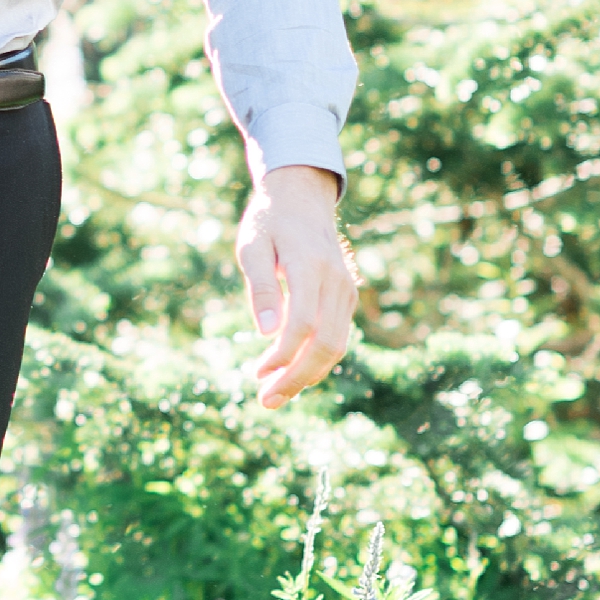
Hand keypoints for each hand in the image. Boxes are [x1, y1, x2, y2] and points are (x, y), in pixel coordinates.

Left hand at [236, 165, 355, 408]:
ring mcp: (346, 290)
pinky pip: (336, 336)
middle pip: (326, 344)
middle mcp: (336, 281)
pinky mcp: (347, 296)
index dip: (283, 356)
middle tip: (266, 401)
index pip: (303, 324)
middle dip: (297, 378)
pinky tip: (288, 371)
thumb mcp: (252, 246)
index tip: (259, 375)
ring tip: (273, 392)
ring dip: (306, 375)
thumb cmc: (268, 222)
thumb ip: (260, 287)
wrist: (301, 198)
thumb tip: (266, 333)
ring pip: (335, 345)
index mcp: (310, 267)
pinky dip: (315, 359)